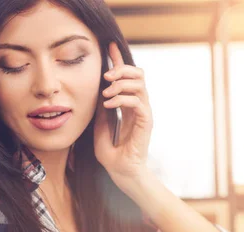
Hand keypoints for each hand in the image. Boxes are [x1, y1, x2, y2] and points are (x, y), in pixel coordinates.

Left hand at [93, 42, 152, 186]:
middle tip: (105, 76)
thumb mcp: (99, 127)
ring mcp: (144, 113)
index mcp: (129, 105)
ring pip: (140, 84)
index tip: (110, 46)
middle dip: (122, 68)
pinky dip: (122, 99)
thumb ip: (101, 109)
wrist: (121, 172)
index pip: (127, 77)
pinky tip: (108, 105)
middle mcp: (139, 106)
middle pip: (138, 74)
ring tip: (106, 94)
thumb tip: (97, 92)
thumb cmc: (111, 154)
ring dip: (121, 84)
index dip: (119, 60)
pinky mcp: (146, 122)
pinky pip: (138, 101)